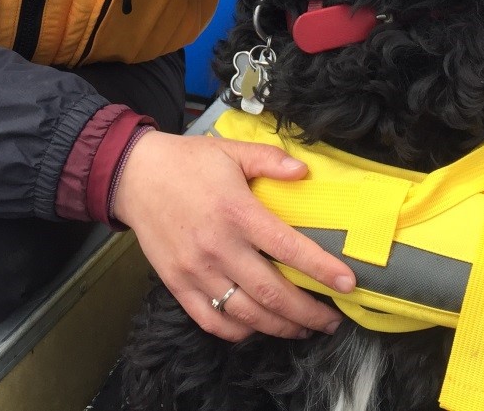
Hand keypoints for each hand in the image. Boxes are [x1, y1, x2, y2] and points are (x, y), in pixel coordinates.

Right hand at [110, 130, 352, 340]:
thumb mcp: (231, 151)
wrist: (134, 175)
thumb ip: (269, 160)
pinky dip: (239, 332)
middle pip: (272, 294)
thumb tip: (304, 171)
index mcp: (237, 212)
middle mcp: (218, 247)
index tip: (349, 284)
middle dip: (309, 313)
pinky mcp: (177, 285)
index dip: (322, 270)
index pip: (288, 248)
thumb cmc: (188, 162)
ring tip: (304, 328)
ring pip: (247, 315)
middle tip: (332, 320)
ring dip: (281, 328)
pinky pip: (212, 321)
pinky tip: (257, 327)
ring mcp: (196, 271)